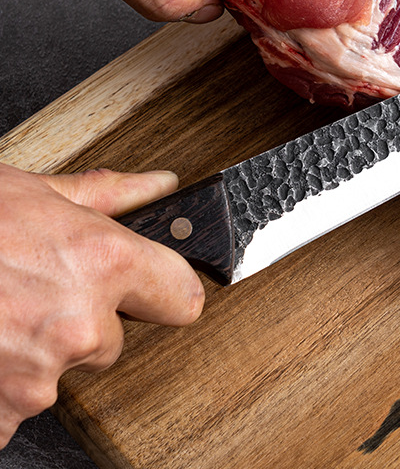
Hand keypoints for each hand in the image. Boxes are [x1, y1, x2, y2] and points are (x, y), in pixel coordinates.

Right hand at [0, 162, 204, 447]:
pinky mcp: (2, 413)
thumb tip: (160, 186)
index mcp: (103, 262)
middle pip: (115, 337)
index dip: (168, 289)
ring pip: (66, 370)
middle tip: (37, 288)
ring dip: (40, 351)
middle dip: (85, 318)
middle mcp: (81, 324)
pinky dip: (3, 384)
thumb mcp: (39, 192)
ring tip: (1, 311)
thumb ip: (112, 194)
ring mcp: (40, 376)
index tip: (159, 291)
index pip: (182, 296)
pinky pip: (21, 407)